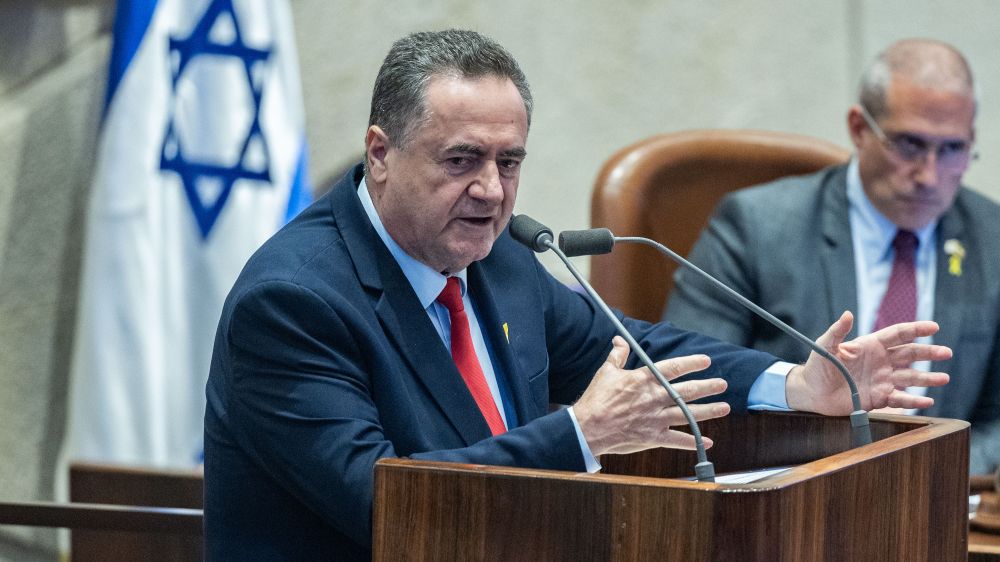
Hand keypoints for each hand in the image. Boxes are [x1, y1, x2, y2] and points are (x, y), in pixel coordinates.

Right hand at [573, 336, 730, 455]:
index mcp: (644, 380)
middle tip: (722, 384)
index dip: (691, 363)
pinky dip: (693, 441)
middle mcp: (654, 398)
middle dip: (707, 386)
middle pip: (687, 391)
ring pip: (688, 414)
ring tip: (724, 407)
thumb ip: (617, 355)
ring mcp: (655, 418)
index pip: (673, 368)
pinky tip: (708, 441)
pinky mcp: (653, 437)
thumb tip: (619, 340)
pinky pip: (678, 440)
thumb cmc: (596, 399)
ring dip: (709, 411)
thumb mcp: (606, 372)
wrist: (588, 428)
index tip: (706, 360)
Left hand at [786, 311, 950, 414]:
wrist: (812, 392)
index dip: (915, 329)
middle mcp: (880, 361)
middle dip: (928, 353)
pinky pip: (900, 399)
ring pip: (910, 377)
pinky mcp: (879, 398)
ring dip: (927, 378)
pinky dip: (913, 400)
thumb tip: (847, 314)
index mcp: (870, 345)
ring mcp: (882, 380)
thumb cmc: (817, 366)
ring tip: (944, 378)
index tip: (933, 327)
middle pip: (909, 355)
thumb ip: (837, 331)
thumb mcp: (825, 346)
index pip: (897, 334)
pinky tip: (927, 401)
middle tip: (946, 353)